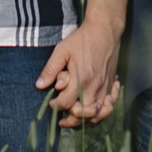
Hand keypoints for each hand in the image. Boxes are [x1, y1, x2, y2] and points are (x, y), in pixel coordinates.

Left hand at [35, 14, 123, 128]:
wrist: (105, 30)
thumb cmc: (82, 39)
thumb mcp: (62, 50)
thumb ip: (51, 69)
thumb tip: (39, 85)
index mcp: (81, 78)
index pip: (66, 104)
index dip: (56, 106)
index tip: (52, 103)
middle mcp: (95, 86)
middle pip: (83, 115)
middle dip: (70, 120)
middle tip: (61, 119)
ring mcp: (105, 87)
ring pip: (97, 115)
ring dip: (86, 121)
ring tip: (75, 119)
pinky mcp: (112, 85)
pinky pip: (110, 107)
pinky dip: (102, 113)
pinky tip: (93, 112)